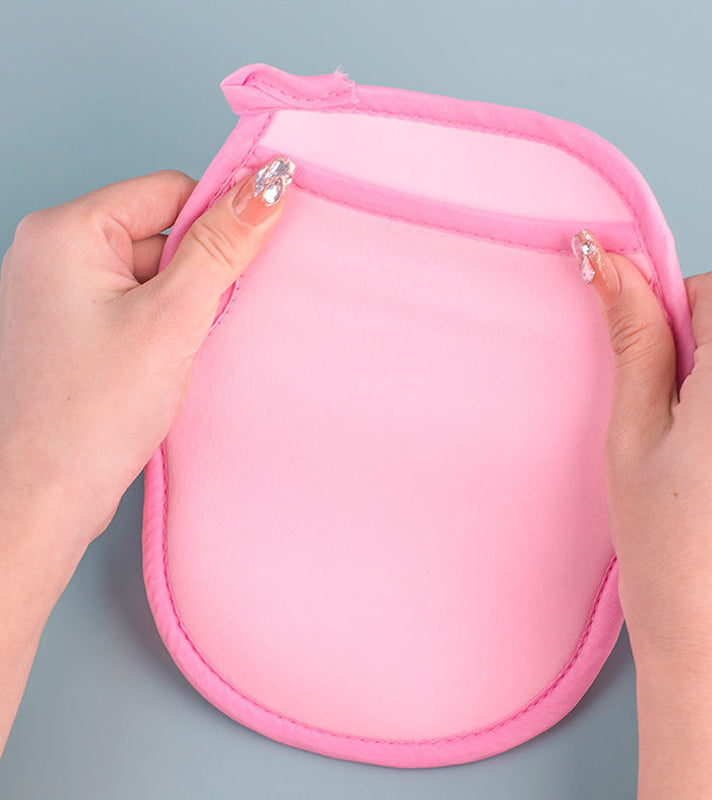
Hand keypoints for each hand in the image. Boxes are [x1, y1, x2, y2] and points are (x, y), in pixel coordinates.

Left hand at [0, 157, 294, 564]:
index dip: (216, 224)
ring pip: (152, 273)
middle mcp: (54, 253)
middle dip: (198, 274)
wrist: (41, 496)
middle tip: (202, 324)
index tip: (244, 264)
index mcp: (66, 231)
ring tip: (178, 352)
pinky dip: (165, 327)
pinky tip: (166, 363)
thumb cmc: (89, 414)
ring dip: (184, 305)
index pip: (168, 191)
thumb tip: (268, 184)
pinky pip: (136, 306)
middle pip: (160, 232)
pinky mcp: (73, 330)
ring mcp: (59, 294)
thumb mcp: (172, 320)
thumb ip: (222, 247)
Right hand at [573, 229, 711, 797]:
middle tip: (647, 420)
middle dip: (686, 355)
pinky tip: (708, 481)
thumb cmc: (669, 552)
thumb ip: (633, 342)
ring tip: (677, 462)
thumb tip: (614, 268)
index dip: (667, 306)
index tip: (634, 341)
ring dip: (708, 394)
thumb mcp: (632, 436)